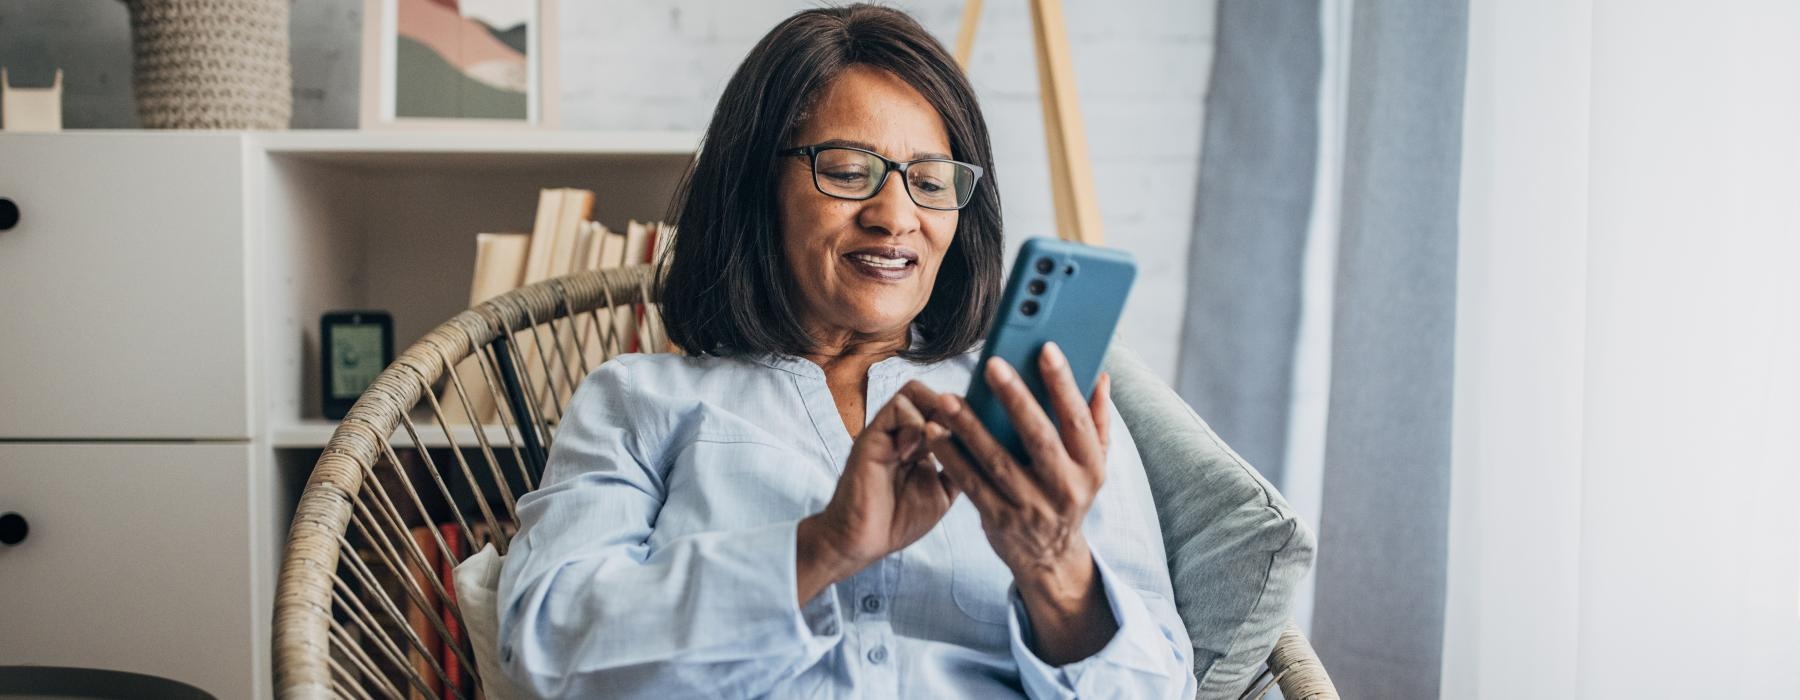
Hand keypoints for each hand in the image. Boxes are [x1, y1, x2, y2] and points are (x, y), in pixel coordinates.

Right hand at [796, 381, 960, 602]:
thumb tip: (987, 448)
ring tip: (940, 440)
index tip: (981, 431)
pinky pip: (897, 408)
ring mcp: (887, 432)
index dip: (965, 414)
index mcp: (920, 443)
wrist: (863, 542)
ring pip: (914, 393)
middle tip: (963, 432)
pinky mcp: (871, 437)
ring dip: (934, 413)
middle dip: (952, 408)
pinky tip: (914, 454)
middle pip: (931, 393)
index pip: (944, 409)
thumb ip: (959, 468)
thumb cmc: (898, 520)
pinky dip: (913, 424)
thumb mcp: (942, 493)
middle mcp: (903, 432)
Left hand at [920, 342, 1116, 663]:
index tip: (1046, 348)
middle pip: (1039, 438)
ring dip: (970, 428)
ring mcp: (1031, 507)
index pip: (1078, 419)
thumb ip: (1096, 421)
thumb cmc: (1069, 495)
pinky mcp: (999, 520)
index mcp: (1090, 468)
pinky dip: (951, 458)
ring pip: (998, 462)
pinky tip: (935, 433)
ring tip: (948, 400)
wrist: (1051, 558)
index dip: (1063, 384)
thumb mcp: (1093, 465)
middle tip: (991, 364)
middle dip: (1016, 399)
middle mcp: (1065, 488)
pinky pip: (971, 484)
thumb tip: (1101, 376)